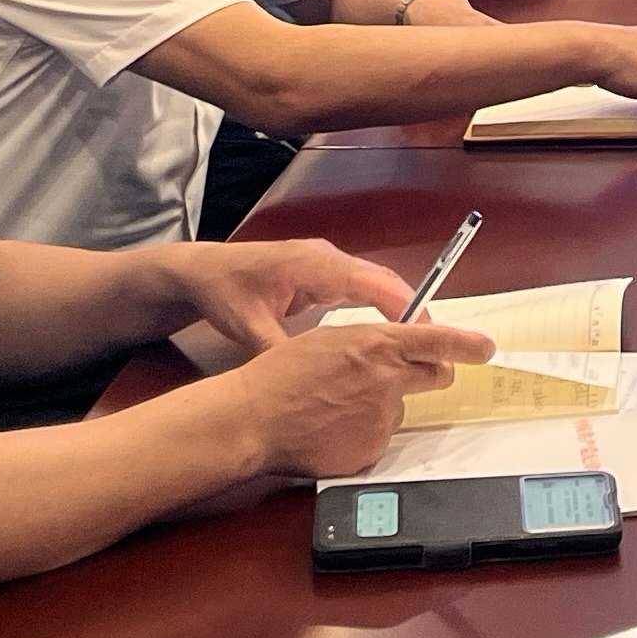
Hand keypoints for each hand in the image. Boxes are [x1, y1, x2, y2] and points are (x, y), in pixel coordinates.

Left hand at [171, 237, 412, 353]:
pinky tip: (387, 333)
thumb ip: (278, 350)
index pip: (370, 281)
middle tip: (434, 344)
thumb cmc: (224, 292)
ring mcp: (325, 264)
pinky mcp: (321, 274)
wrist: (201, 270)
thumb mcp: (247, 326)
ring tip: (419, 342)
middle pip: (381, 279)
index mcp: (313, 265)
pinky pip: (359, 288)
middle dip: (410, 309)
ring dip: (398, 307)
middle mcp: (326, 258)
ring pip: (373, 283)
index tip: (424, 332)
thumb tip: (306, 379)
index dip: (402, 304)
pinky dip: (379, 306)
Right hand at [229, 320, 496, 475]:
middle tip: (398, 377)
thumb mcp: (330, 340)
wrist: (254, 418)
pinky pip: (377, 438)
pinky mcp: (370, 450)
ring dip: (379, 407)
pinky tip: (330, 430)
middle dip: (428, 375)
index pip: (439, 341)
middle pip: (435, 377)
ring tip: (334, 408)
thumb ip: (370, 343)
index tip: (486, 348)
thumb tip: (391, 349)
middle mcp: (388, 380)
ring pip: (397, 410)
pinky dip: (361, 434)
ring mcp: (381, 418)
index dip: (468, 345)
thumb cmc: (282, 374)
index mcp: (377, 345)